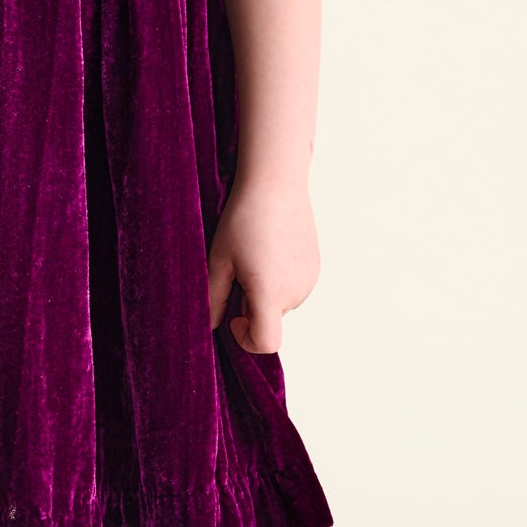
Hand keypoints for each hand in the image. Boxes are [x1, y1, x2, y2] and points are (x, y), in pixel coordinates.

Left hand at [206, 179, 318, 353]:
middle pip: (267, 320)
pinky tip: (267, 249)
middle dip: (248, 306)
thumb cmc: (244, 219)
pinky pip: (291, 288)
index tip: (233, 317)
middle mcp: (295, 292)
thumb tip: (211, 325)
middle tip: (235, 270)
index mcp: (270, 292)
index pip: (266, 343)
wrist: (276, 183)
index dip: (245, 340)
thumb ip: (213, 298)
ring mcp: (309, 281)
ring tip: (252, 255)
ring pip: (278, 303)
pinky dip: (277, 279)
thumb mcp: (219, 259)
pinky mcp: (314, 269)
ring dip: (262, 292)